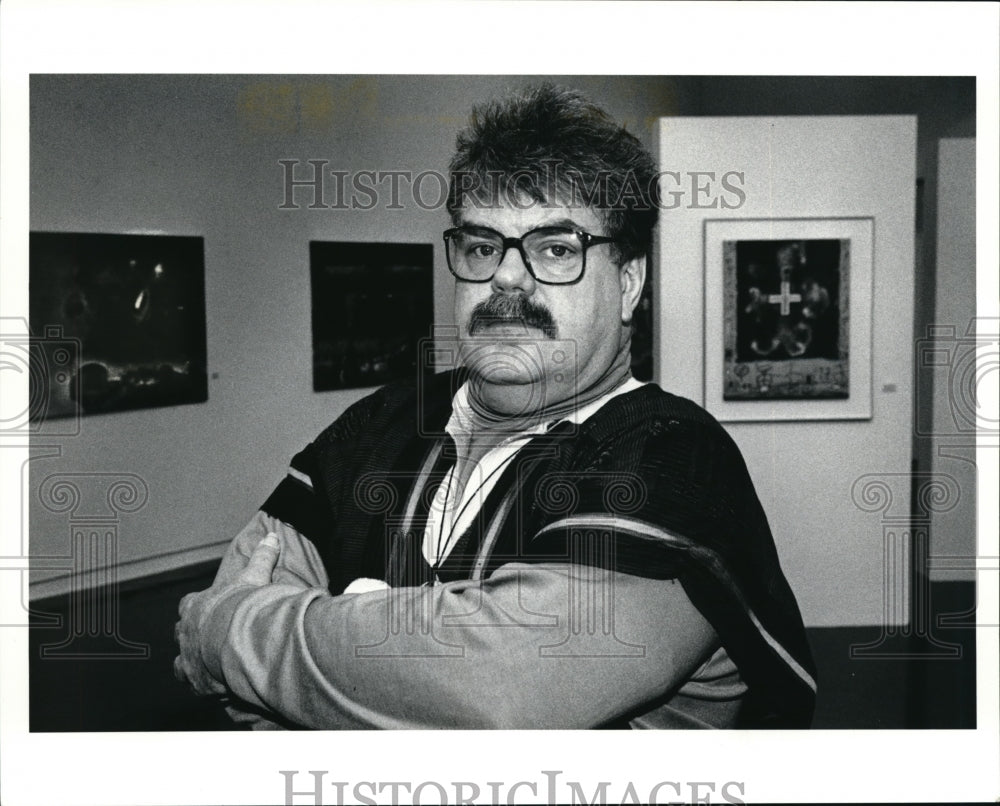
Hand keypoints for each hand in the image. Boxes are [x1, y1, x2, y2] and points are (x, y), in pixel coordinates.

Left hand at [173, 533, 280, 695]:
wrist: (242, 640)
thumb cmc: (244, 606)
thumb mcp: (255, 576)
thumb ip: (262, 557)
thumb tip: (271, 536)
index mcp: (196, 606)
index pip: (187, 605)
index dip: (195, 607)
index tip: (204, 609)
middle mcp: (187, 633)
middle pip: (180, 633)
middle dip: (191, 635)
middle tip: (205, 638)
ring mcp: (188, 659)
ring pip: (180, 663)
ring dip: (190, 663)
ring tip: (205, 666)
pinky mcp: (197, 682)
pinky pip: (195, 686)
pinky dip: (203, 686)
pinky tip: (215, 688)